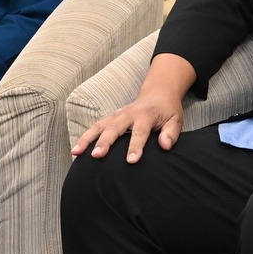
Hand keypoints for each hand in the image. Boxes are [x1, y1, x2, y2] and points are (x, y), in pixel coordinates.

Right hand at [71, 55, 195, 162]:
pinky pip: (95, 127)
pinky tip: (76, 151)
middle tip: (97, 156)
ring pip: (100, 126)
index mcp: (146, 115)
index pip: (140, 132)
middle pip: (115, 128)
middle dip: (105, 142)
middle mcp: (129, 113)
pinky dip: (85, 137)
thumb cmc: (167, 110)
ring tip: (76, 153)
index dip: (135, 146)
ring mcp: (117, 115)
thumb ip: (171, 133)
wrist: (158, 93)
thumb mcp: (176, 120)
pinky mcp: (111, 118)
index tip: (131, 160)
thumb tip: (164, 146)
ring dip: (87, 139)